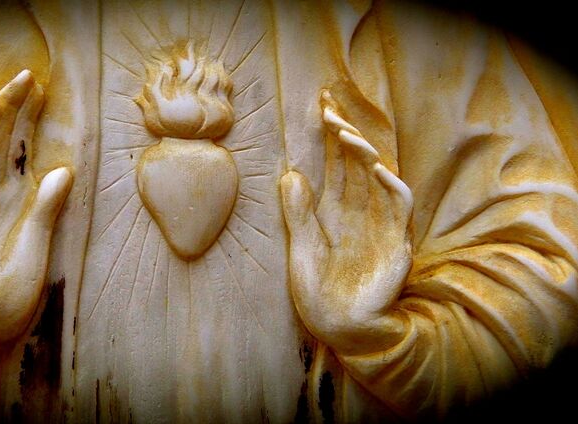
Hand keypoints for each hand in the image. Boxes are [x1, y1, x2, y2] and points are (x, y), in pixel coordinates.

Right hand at [0, 70, 72, 344]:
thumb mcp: (40, 239)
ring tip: (4, 100)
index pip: (17, 145)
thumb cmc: (16, 283)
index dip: (26, 117)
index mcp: (10, 195)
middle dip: (9, 108)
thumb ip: (48, 206)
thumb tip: (64, 170)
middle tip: (26, 77)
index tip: (41, 88)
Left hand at [280, 90, 412, 353]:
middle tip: (329, 108)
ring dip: (363, 153)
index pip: (338, 164)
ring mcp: (380, 224)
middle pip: (356, 162)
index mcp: (337, 210)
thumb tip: (291, 174)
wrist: (337, 326)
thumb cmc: (318, 291)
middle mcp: (360, 211)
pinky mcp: (396, 241)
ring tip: (343, 133)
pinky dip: (389, 185)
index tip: (322, 107)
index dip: (332, 136)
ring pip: (377, 177)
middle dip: (345, 133)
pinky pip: (399, 206)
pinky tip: (373, 167)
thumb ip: (298, 213)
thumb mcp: (302, 246)